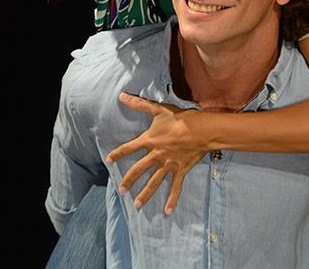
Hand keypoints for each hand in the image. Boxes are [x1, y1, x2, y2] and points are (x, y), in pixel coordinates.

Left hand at [106, 92, 206, 214]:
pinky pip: (175, 187)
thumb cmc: (179, 118)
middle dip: (129, 180)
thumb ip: (139, 104)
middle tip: (121, 190)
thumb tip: (121, 96)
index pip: (129, 148)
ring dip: (145, 194)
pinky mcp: (180, 170)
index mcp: (149, 141)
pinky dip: (172, 199)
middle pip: (139, 170)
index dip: (118, 153)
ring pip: (154, 182)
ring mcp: (168, 165)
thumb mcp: (158, 109)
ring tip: (136, 205)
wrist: (199, 130)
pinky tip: (168, 211)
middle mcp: (156, 156)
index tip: (108, 160)